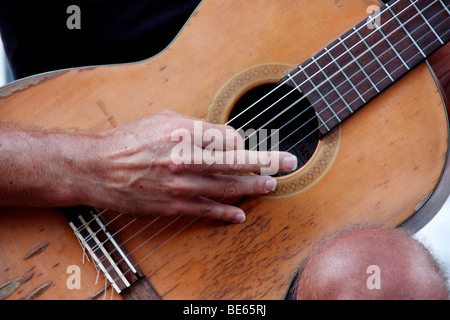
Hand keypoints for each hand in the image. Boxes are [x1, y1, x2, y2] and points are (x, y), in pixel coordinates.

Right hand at [85, 110, 296, 222]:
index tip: (247, 146)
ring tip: (271, 186)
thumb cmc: (130, 140)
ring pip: (228, 187)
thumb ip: (195, 126)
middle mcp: (187, 159)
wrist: (98, 168)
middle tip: (290, 163)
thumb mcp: (162, 118)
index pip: (230, 138)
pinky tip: (240, 215)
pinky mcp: (173, 206)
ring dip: (254, 187)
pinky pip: (207, 211)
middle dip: (268, 162)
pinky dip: (226, 213)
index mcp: (185, 133)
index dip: (243, 142)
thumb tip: (221, 135)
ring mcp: (182, 185)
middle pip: (238, 161)